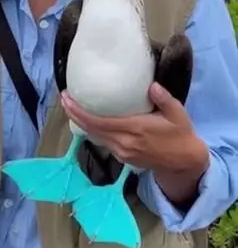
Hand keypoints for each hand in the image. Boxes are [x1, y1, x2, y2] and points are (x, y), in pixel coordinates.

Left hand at [61, 82, 208, 175]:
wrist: (184, 162)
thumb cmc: (180, 134)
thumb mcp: (177, 113)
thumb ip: (164, 98)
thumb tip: (151, 85)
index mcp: (134, 129)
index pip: (99, 121)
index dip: (79, 111)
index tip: (67, 99)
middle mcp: (124, 143)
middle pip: (91, 129)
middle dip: (74, 114)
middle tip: (64, 98)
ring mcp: (122, 153)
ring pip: (95, 137)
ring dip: (81, 122)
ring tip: (71, 107)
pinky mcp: (123, 158)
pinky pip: (103, 142)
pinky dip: (93, 130)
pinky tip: (88, 120)